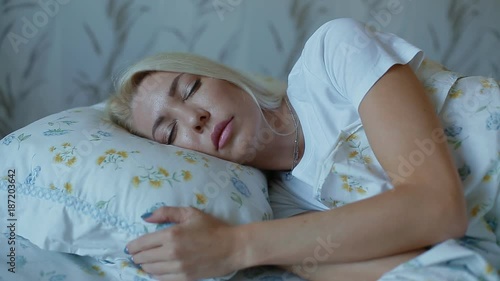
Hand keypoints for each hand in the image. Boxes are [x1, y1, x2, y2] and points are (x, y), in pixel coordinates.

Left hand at [126, 206, 240, 280]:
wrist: (233, 247)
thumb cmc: (212, 228)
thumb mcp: (190, 213)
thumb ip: (166, 212)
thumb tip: (145, 217)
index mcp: (172, 234)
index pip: (141, 243)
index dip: (132, 246)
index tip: (130, 247)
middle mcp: (171, 252)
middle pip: (143, 258)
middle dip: (137, 256)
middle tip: (138, 254)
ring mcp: (178, 267)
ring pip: (150, 270)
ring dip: (145, 266)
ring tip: (147, 261)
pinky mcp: (184, 278)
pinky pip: (161, 279)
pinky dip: (156, 274)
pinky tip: (158, 269)